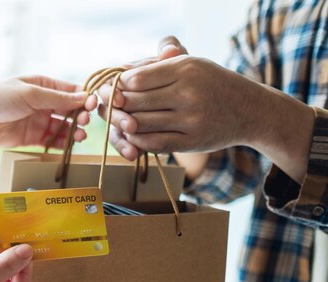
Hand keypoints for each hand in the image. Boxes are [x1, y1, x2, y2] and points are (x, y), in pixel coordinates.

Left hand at [0, 75, 95, 150]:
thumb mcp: (30, 94)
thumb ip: (57, 98)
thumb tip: (84, 97)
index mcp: (42, 85)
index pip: (70, 90)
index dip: (84, 97)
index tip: (93, 104)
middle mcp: (42, 102)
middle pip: (69, 109)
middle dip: (80, 114)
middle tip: (85, 120)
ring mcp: (38, 120)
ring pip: (63, 127)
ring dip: (74, 131)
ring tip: (80, 136)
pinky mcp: (32, 138)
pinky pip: (52, 141)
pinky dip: (62, 143)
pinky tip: (70, 144)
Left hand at [98, 36, 313, 182]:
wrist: (249, 110)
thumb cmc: (211, 83)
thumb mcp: (191, 63)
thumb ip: (157, 64)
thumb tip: (121, 73)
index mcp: (185, 69)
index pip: (136, 79)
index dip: (117, 86)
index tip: (111, 89)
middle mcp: (188, 94)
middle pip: (134, 103)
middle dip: (114, 107)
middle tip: (106, 107)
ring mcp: (191, 120)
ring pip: (140, 124)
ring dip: (123, 125)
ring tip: (118, 120)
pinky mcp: (192, 142)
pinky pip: (153, 143)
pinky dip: (137, 141)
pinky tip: (132, 136)